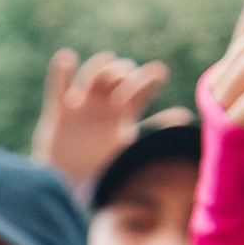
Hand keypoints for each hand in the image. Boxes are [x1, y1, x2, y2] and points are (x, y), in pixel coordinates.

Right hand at [33, 49, 171, 193]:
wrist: (68, 186)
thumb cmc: (101, 169)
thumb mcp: (130, 149)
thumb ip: (154, 131)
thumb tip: (185, 116)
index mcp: (123, 114)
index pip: (139, 88)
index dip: (149, 78)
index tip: (158, 74)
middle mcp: (103, 105)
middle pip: (115, 75)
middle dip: (122, 71)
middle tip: (124, 78)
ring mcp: (80, 107)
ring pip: (91, 76)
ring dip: (99, 66)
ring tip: (106, 61)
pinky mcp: (59, 112)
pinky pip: (58, 87)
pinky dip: (61, 73)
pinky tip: (67, 59)